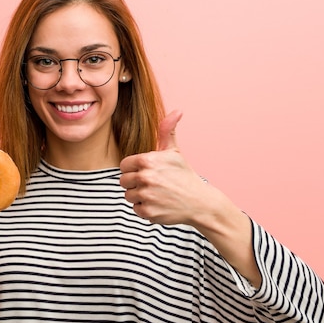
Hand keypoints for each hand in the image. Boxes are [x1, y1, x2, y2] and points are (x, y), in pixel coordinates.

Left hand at [119, 110, 211, 225]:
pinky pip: (135, 209)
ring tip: (156, 194)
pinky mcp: (148, 212)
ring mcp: (146, 195)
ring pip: (128, 195)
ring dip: (139, 196)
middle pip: (124, 181)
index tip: (146, 172)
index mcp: (148, 160)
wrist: (199, 202)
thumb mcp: (174, 152)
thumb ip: (167, 131)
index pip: (124, 165)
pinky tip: (159, 204)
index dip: (133, 169)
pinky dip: (145, 209)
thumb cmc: (184, 175)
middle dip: (135, 183)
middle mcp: (145, 177)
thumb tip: (177, 111)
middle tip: (153, 184)